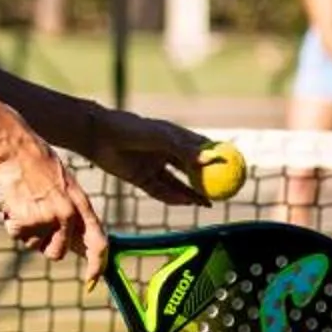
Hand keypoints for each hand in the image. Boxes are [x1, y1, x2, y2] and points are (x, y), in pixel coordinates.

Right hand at [0, 126, 108, 283]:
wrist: (12, 148)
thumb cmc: (36, 162)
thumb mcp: (64, 184)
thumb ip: (72, 211)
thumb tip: (77, 243)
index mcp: (81, 203)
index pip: (98, 242)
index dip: (96, 265)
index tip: (92, 280)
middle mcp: (67, 215)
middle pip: (58, 252)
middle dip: (46, 245)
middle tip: (35, 221)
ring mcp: (46, 219)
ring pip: (35, 245)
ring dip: (27, 232)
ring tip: (24, 203)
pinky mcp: (26, 222)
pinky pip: (17, 235)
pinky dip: (12, 224)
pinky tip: (13, 202)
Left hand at [83, 106, 217, 204]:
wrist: (99, 136)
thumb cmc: (131, 129)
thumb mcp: (161, 138)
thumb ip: (185, 149)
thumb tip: (211, 160)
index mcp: (172, 137)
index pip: (199, 148)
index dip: (215, 158)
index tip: (232, 166)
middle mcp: (164, 152)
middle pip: (190, 170)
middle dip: (207, 181)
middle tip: (223, 191)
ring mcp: (153, 166)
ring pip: (177, 183)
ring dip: (192, 193)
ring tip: (208, 203)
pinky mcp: (141, 178)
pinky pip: (161, 191)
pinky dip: (174, 198)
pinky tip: (186, 203)